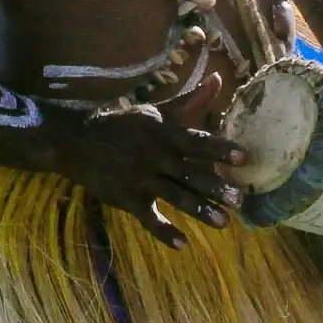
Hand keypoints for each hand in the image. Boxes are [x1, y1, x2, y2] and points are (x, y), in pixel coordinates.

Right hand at [53, 105, 246, 247]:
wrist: (78, 143)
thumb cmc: (124, 126)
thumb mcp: (156, 111)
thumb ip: (190, 101)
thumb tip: (218, 78)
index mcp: (164, 134)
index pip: (196, 142)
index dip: (219, 149)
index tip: (243, 157)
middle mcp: (155, 156)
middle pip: (189, 173)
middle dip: (214, 187)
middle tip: (239, 200)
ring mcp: (141, 179)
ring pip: (175, 196)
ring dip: (199, 210)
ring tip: (223, 223)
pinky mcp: (128, 198)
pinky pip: (149, 218)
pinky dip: (164, 232)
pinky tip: (183, 243)